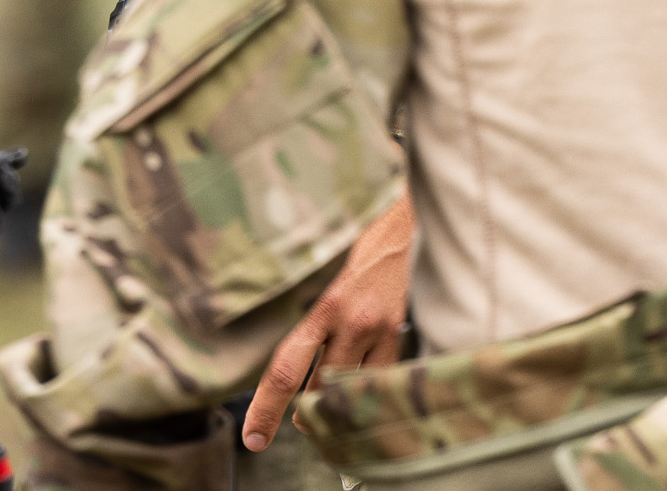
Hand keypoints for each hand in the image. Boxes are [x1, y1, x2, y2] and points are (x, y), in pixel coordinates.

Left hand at [242, 190, 412, 450]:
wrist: (411, 229)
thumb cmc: (365, 257)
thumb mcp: (332, 289)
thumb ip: (319, 329)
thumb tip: (304, 376)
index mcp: (325, 308)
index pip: (286, 369)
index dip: (266, 408)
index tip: (254, 438)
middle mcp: (351, 322)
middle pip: (319, 388)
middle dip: (305, 414)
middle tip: (298, 424)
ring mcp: (381, 332)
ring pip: (351, 391)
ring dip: (337, 406)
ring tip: (331, 410)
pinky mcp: (406, 338)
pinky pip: (381, 382)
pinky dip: (367, 394)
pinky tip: (363, 396)